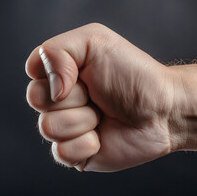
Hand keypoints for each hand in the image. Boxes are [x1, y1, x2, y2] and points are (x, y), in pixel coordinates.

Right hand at [25, 23, 181, 171]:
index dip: (56, 73)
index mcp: (61, 72)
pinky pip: (61, 153)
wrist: (163, 110)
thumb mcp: (94, 41)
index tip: (83, 73)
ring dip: (83, 121)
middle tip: (98, 95)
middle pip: (37, 100)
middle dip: (73, 97)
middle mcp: (59, 100)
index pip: (33, 71)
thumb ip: (57, 51)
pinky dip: (86, 145)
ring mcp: (66, 128)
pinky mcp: (75, 154)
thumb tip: (51, 90)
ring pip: (48, 127)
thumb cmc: (133, 73)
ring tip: (103, 116)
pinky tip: (102, 137)